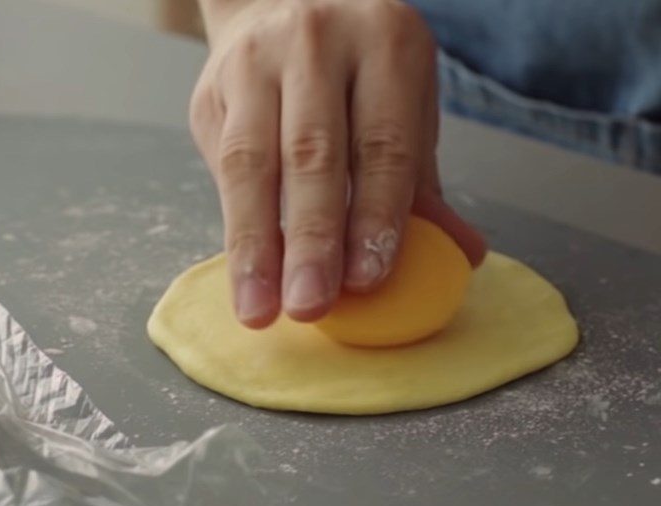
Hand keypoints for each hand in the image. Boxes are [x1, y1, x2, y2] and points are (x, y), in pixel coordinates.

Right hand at [191, 0, 485, 327]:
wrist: (277, 10)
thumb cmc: (353, 78)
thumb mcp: (401, 110)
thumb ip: (418, 184)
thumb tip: (461, 254)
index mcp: (384, 44)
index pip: (383, 143)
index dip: (374, 215)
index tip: (367, 280)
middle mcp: (316, 43)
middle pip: (312, 153)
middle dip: (312, 239)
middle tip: (310, 306)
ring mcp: (254, 64)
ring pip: (250, 163)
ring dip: (256, 245)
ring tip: (261, 309)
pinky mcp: (211, 95)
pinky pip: (220, 169)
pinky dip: (233, 230)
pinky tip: (245, 278)